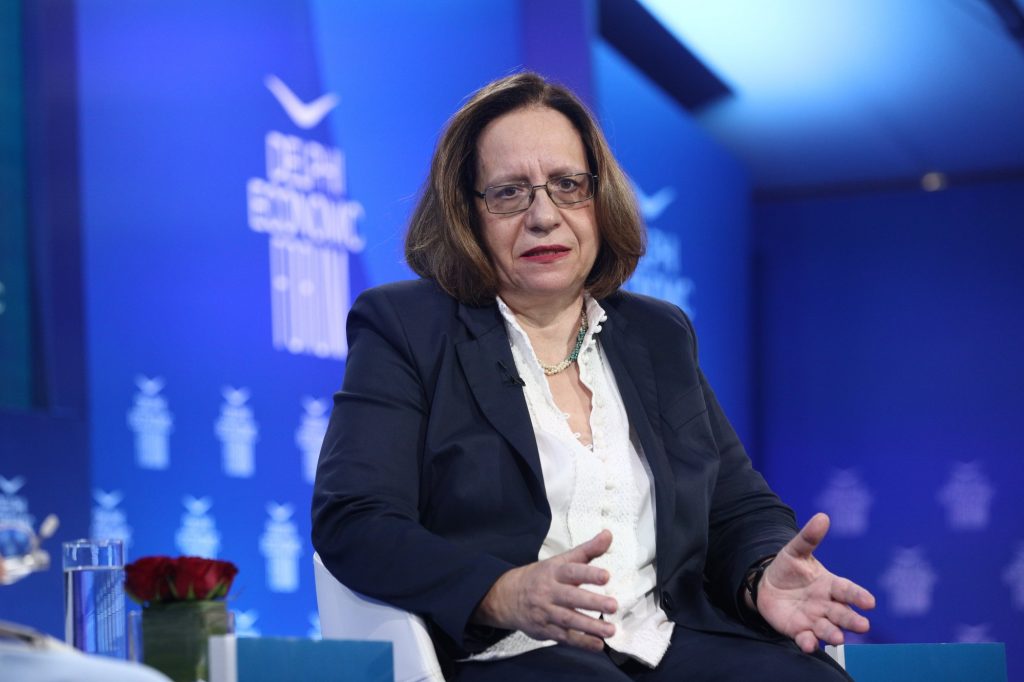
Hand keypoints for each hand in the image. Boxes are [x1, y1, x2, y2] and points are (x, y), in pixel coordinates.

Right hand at [473, 530, 617, 651]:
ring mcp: (546, 612)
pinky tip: (597, 645)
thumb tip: (608, 535)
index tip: (606, 576)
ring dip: (590, 626)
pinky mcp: (545, 630)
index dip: (588, 573)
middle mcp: (549, 592)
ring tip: (611, 630)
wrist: (508, 597)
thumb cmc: (542, 576)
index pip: (572, 571)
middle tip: (613, 605)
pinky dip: (581, 642)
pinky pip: (564, 637)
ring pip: (568, 620)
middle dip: (592, 602)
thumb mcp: (561, 560)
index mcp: (554, 572)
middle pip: (571, 597)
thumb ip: (587, 550)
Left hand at [754, 513, 874, 652]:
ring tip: (838, 639)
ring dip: (833, 634)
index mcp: (830, 585)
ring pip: (827, 629)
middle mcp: (826, 605)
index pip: (847, 590)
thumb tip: (822, 516)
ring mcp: (813, 619)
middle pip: (842, 613)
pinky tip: (809, 645)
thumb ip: (809, 537)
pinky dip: (808, 643)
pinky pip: (805, 638)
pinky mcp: (798, 630)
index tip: (870, 602)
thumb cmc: (789, 568)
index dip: (858, 596)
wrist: (768, 585)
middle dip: (852, 620)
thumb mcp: (796, 551)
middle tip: (862, 625)